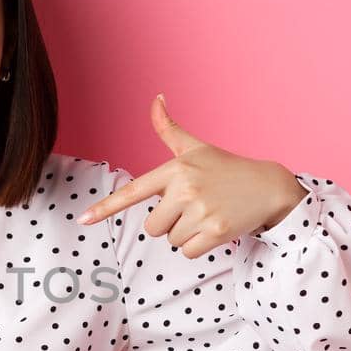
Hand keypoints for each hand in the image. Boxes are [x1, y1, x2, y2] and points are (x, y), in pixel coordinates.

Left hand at [77, 93, 306, 258]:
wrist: (269, 187)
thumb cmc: (227, 168)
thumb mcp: (196, 148)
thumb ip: (169, 129)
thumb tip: (156, 98)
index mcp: (174, 170)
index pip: (132, 192)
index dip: (104, 208)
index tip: (81, 219)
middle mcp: (184, 189)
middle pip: (152, 227)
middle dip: (170, 223)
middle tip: (193, 207)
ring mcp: (200, 210)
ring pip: (171, 241)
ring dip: (186, 234)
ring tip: (207, 214)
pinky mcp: (216, 231)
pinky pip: (188, 252)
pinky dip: (199, 246)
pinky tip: (215, 228)